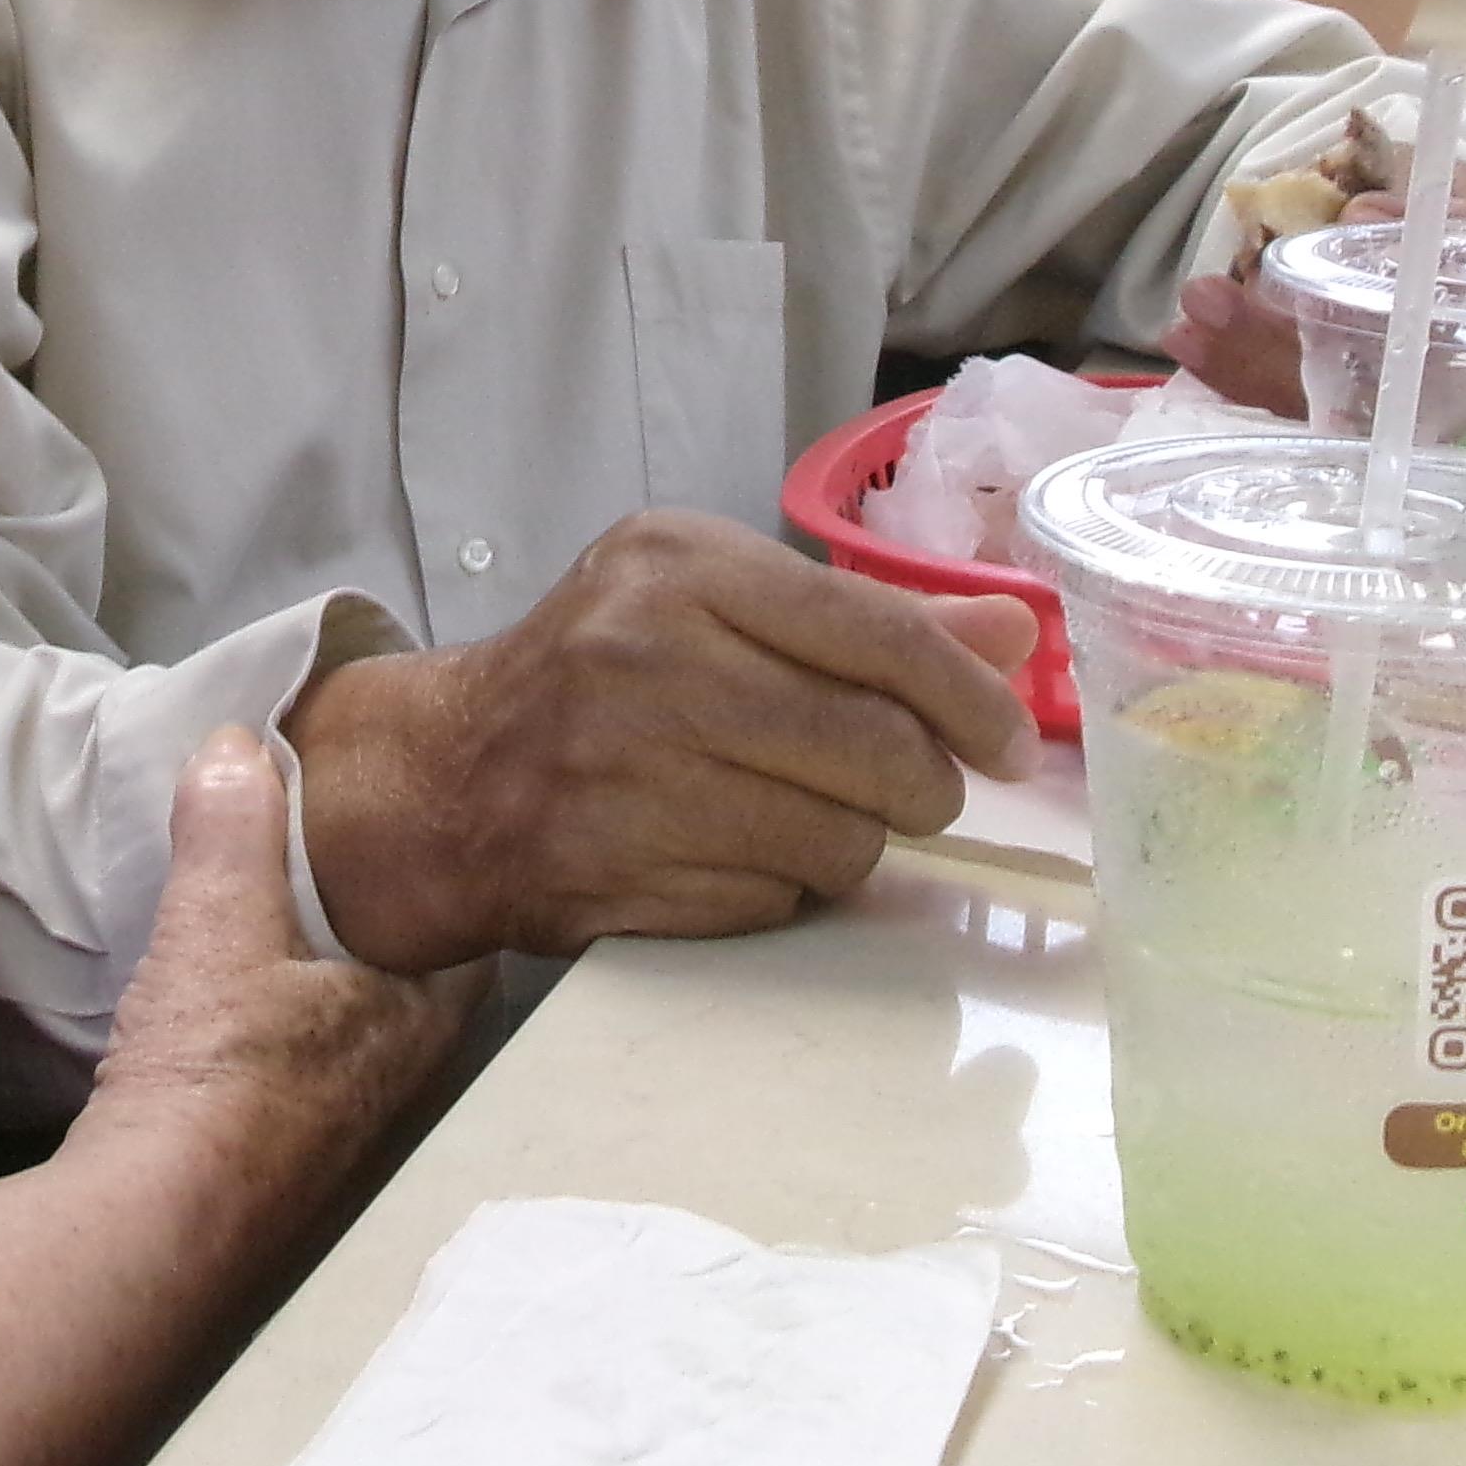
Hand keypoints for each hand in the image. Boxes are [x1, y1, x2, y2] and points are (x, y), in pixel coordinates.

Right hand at [70, 733, 464, 1239]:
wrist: (152, 1229)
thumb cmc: (214, 1078)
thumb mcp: (218, 923)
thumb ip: (233, 828)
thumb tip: (237, 744)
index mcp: (418, 1018)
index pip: (471, 928)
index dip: (445, 873)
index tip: (411, 829)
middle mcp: (400, 1082)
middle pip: (407, 978)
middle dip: (371, 926)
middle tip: (326, 866)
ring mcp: (342, 1135)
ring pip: (347, 1030)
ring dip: (313, 985)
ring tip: (264, 927)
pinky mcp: (277, 1166)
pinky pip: (291, 1075)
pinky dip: (267, 1036)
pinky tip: (217, 1018)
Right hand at [285, 514, 1040, 973]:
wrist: (446, 777)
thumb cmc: (602, 672)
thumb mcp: (714, 603)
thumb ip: (868, 621)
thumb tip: (1019, 629)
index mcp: (679, 566)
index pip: (878, 636)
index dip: (971, 699)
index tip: (1012, 744)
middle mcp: (647, 658)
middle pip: (878, 747)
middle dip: (925, 785)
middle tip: (918, 791)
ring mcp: (626, 772)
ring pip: (842, 838)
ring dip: (854, 842)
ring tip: (806, 814)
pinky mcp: (618, 872)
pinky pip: (777, 899)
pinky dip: (783, 885)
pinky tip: (738, 851)